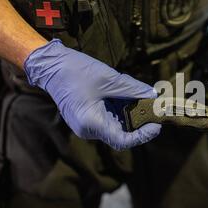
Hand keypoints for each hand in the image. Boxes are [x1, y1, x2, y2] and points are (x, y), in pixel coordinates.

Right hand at [24, 39, 160, 149]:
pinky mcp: (88, 118)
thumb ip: (133, 89)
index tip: (156, 125)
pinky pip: (109, 120)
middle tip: (155, 110)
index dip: (143, 136)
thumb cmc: (76, 71)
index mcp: (92, 123)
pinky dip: (122, 111)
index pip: (123, 141)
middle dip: (140, 124)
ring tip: (144, 101)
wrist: (51, 65)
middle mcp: (89, 130)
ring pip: (117, 127)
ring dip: (131, 116)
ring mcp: (87, 125)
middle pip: (121, 135)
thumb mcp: (109, 79)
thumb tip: (153, 95)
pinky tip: (130, 99)